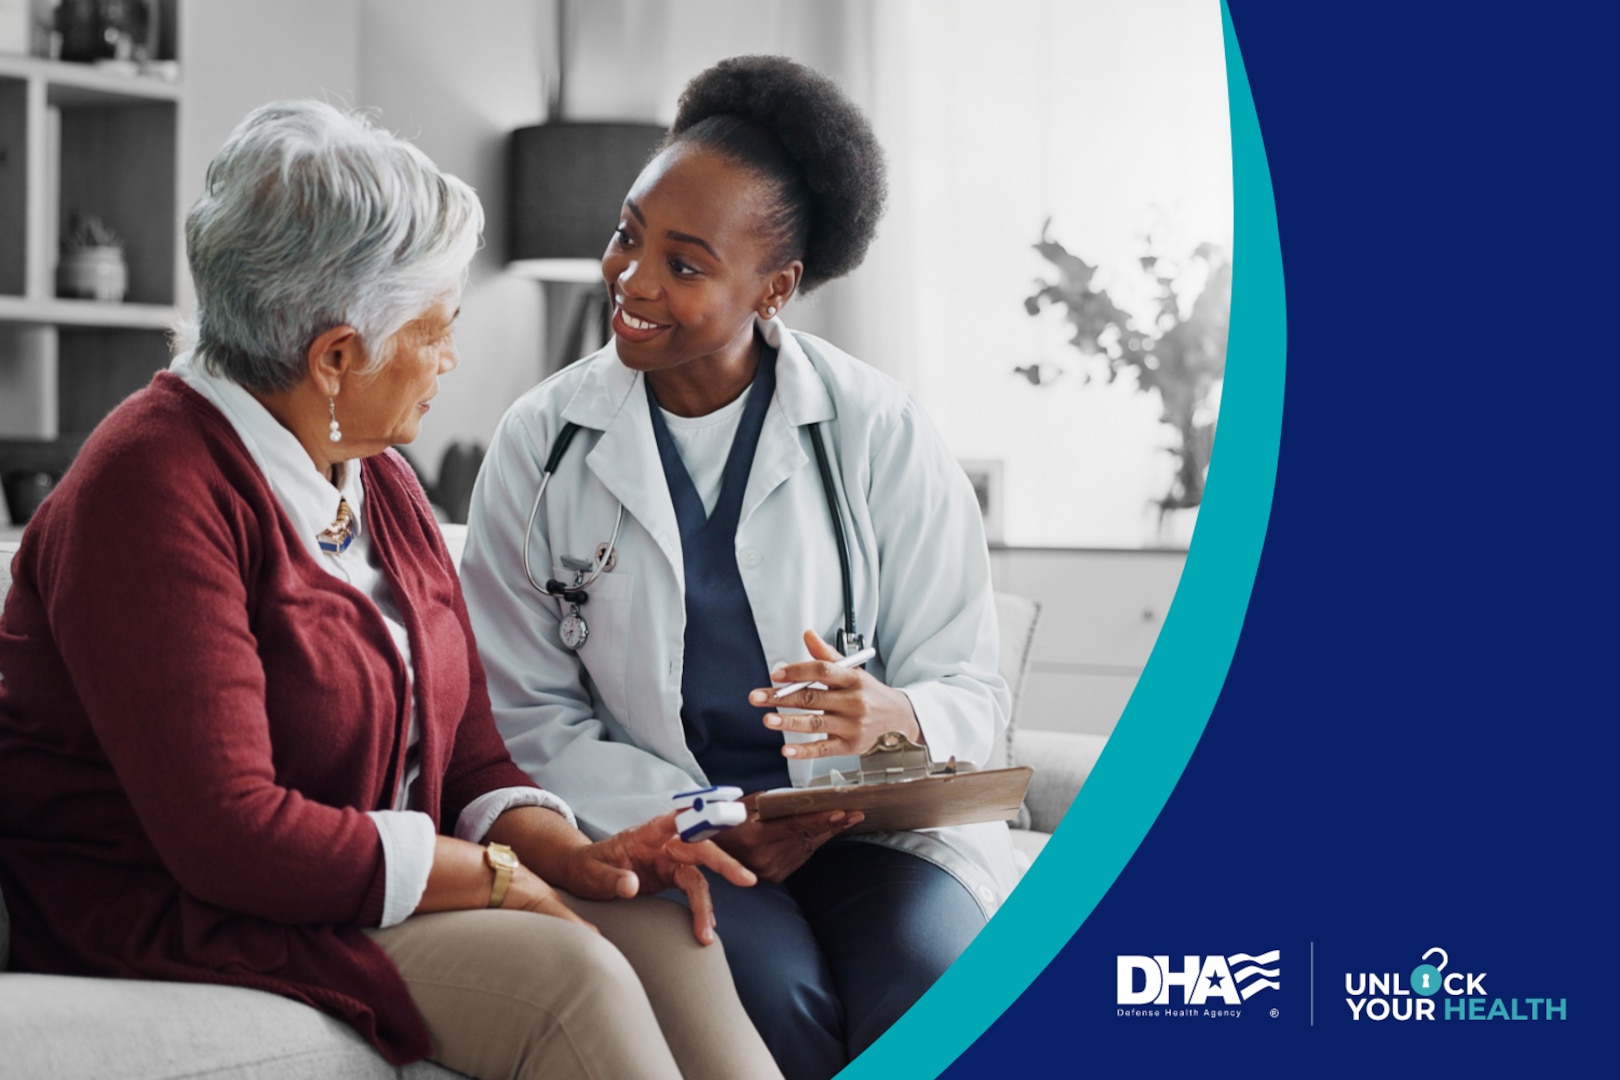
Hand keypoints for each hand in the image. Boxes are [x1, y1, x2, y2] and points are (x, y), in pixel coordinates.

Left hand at [558, 810, 757, 944]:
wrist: (583, 875)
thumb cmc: (585, 868)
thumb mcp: (590, 874)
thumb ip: (611, 878)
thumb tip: (632, 886)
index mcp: (644, 835)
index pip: (673, 821)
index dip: (697, 817)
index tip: (717, 814)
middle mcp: (663, 845)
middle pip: (700, 849)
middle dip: (724, 863)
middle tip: (746, 879)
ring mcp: (669, 861)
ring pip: (699, 876)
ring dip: (707, 904)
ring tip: (707, 933)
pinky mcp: (671, 877)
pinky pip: (692, 891)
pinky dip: (700, 909)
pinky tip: (704, 929)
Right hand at [713, 797, 864, 882]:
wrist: (710, 851)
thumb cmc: (727, 823)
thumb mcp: (745, 806)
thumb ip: (772, 802)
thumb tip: (802, 798)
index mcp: (754, 836)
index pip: (795, 826)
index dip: (820, 819)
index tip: (841, 812)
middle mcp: (763, 857)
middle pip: (806, 838)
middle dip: (833, 824)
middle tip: (855, 813)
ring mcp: (769, 870)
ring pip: (807, 848)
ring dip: (827, 834)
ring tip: (847, 820)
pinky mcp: (774, 877)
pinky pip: (801, 857)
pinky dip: (814, 843)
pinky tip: (826, 832)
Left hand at [749, 629, 920, 759]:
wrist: (897, 715)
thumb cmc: (868, 692)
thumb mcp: (852, 671)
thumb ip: (827, 655)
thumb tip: (808, 634)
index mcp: (853, 679)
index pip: (823, 671)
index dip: (798, 671)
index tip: (776, 674)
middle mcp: (853, 702)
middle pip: (813, 698)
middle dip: (782, 698)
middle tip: (757, 697)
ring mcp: (852, 726)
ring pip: (816, 723)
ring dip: (789, 722)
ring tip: (768, 720)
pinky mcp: (849, 746)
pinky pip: (823, 749)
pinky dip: (804, 751)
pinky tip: (787, 749)